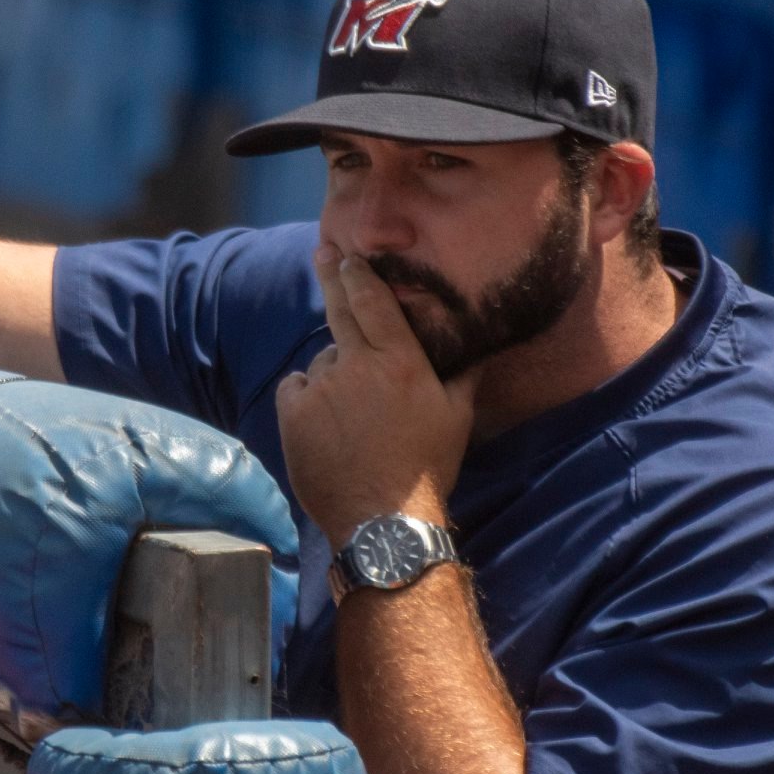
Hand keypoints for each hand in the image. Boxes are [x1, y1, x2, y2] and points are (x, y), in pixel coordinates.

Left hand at [276, 247, 477, 546]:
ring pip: (322, 361)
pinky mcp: (293, 413)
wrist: (383, 520)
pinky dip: (305, 396)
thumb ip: (464, 375)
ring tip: (350, 415)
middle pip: (339, 311)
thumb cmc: (427, 468)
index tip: (348, 255)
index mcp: (400, 362)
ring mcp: (321, 387)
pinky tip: (324, 422)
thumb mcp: (458, 417)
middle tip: (324, 253)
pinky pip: (295, 387)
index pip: (374, 302)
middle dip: (332, 277)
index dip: (358, 274)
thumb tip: (480, 346)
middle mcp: (357, 365)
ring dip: (332, 374)